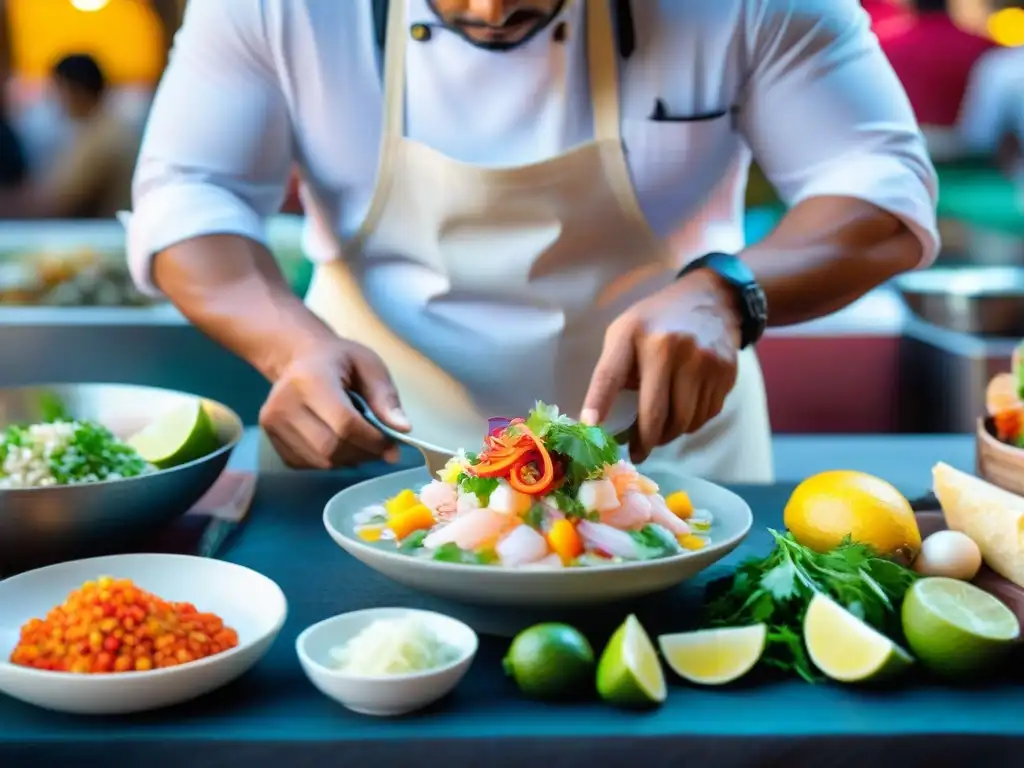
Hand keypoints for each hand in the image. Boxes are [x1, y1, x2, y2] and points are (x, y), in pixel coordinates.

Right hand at [259, 338, 409, 468]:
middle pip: (330, 447)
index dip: (372, 440)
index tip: (391, 443)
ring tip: (362, 445)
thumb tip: (402, 429)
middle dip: (363, 453)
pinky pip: (307, 464)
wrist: (297, 357)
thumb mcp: (369, 365)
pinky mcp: (271, 439)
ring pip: (320, 461)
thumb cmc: (338, 360)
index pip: (344, 423)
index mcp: (310, 379)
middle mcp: (284, 403)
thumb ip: (386, 396)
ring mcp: (273, 423)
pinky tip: (339, 444)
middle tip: (380, 448)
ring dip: (349, 460)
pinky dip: (330, 461)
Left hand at [580, 270, 741, 463]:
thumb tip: (606, 418)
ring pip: (683, 422)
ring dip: (668, 434)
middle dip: (644, 441)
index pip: (610, 375)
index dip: (598, 404)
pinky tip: (683, 412)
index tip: (589, 429)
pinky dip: (691, 423)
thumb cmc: (657, 321)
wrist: (711, 299)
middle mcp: (670, 347)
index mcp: (635, 335)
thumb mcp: (626, 331)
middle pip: (655, 413)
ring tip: (660, 430)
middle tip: (637, 453)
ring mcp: (702, 361)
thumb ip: (615, 368)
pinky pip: (705, 416)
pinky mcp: (725, 373)